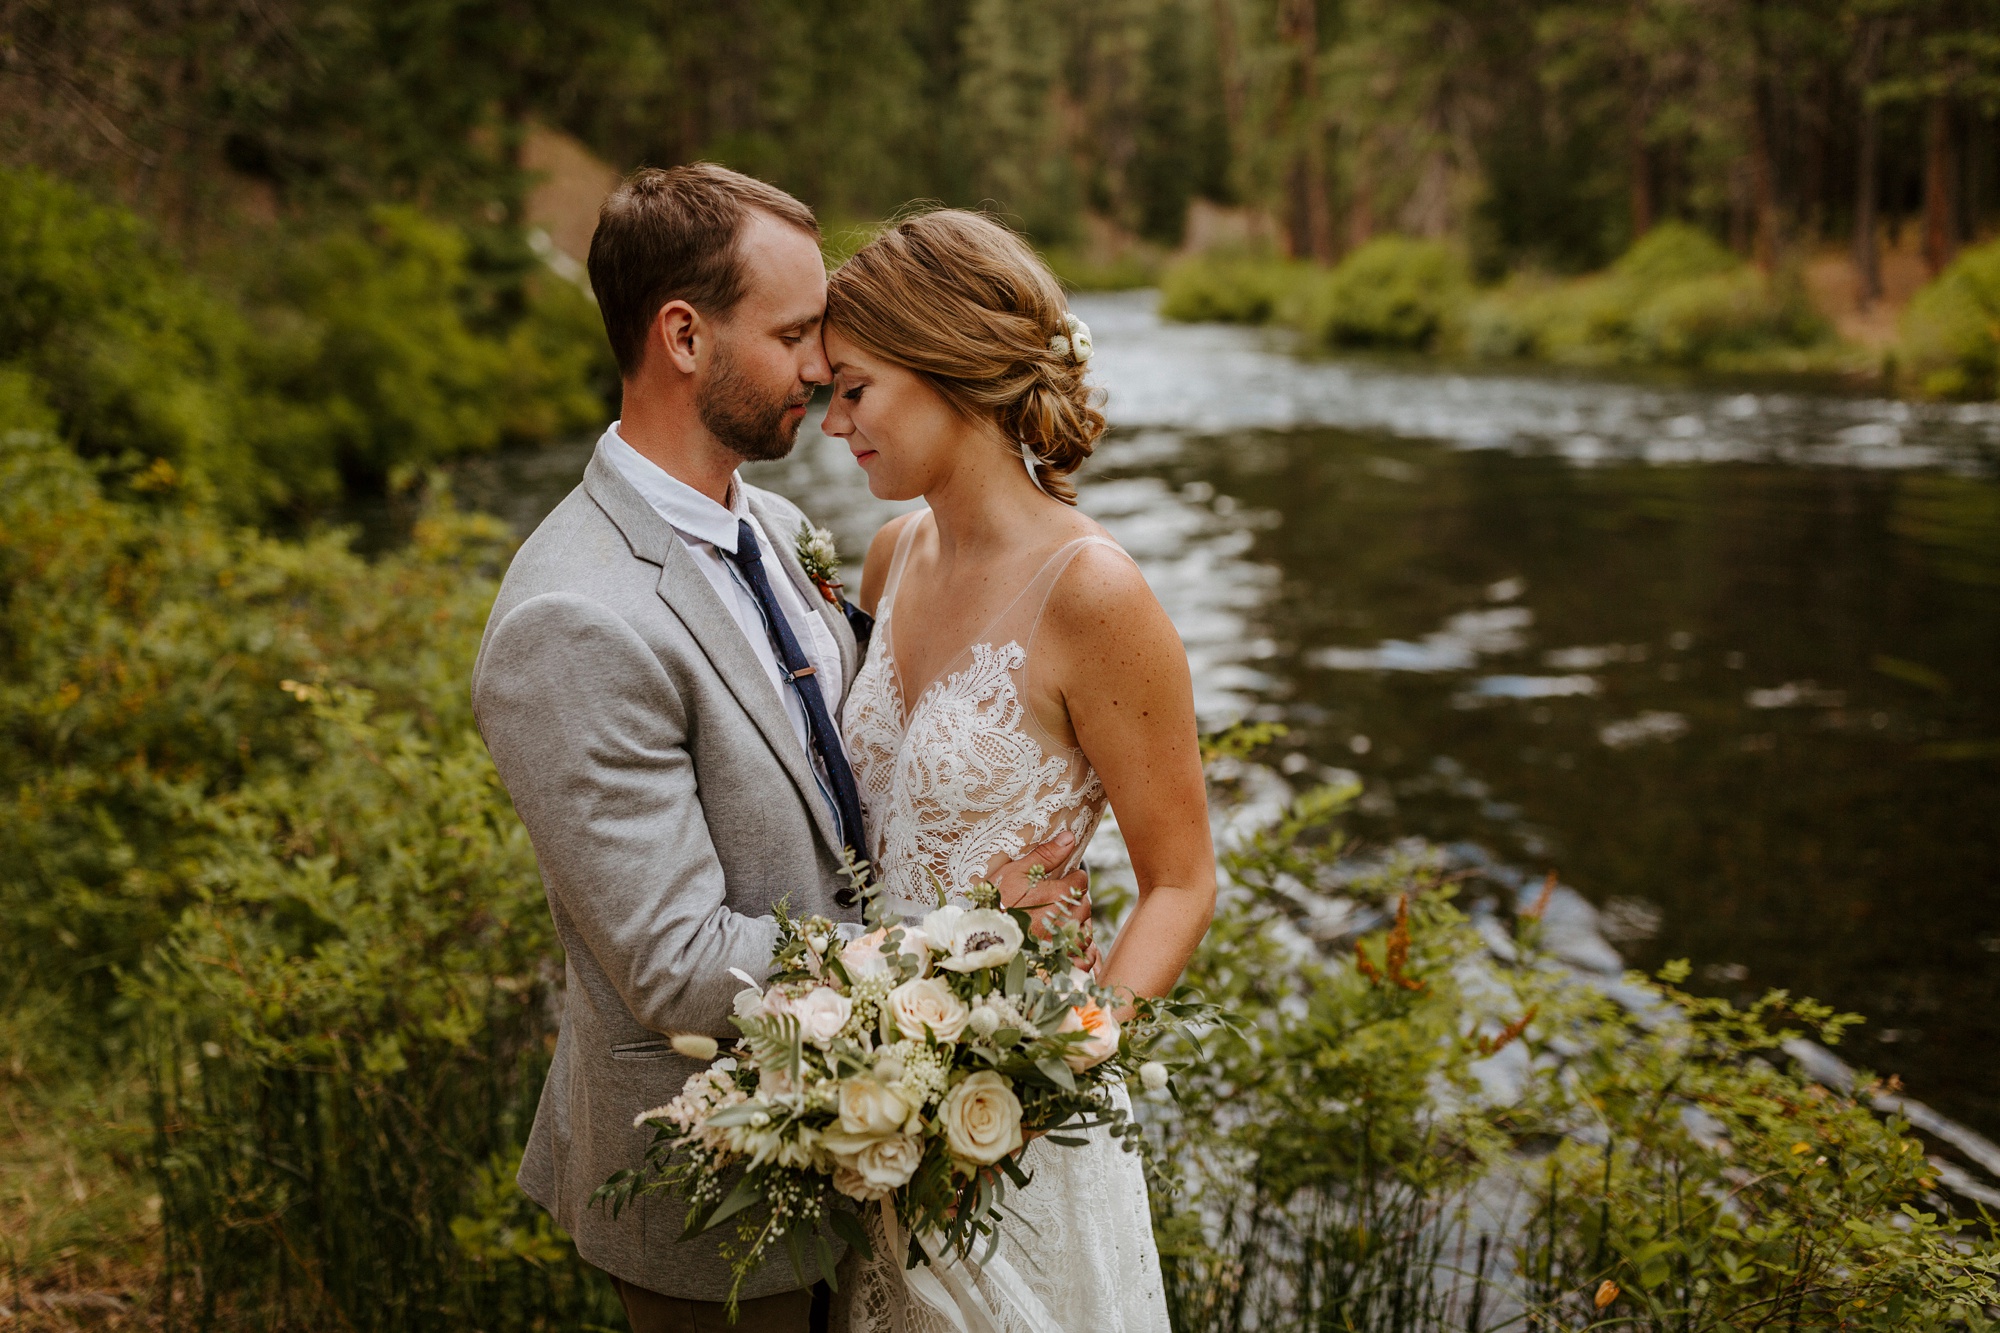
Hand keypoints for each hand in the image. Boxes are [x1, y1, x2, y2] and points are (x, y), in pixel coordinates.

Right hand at [990, 831, 1091, 946]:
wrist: (980, 942)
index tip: (1056, 883)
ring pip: (1084, 930)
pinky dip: (1077, 951)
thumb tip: (1069, 838)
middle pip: (1084, 905)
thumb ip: (1044, 855)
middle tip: (1052, 903)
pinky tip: (1061, 946)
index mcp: (1060, 893)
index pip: (1080, 881)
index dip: (1069, 880)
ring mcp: (1065, 942)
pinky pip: (1083, 957)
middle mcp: (1068, 918)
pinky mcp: (1062, 962)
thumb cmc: (995, 905)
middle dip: (1072, 902)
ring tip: (1054, 924)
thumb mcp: (1014, 873)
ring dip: (1074, 925)